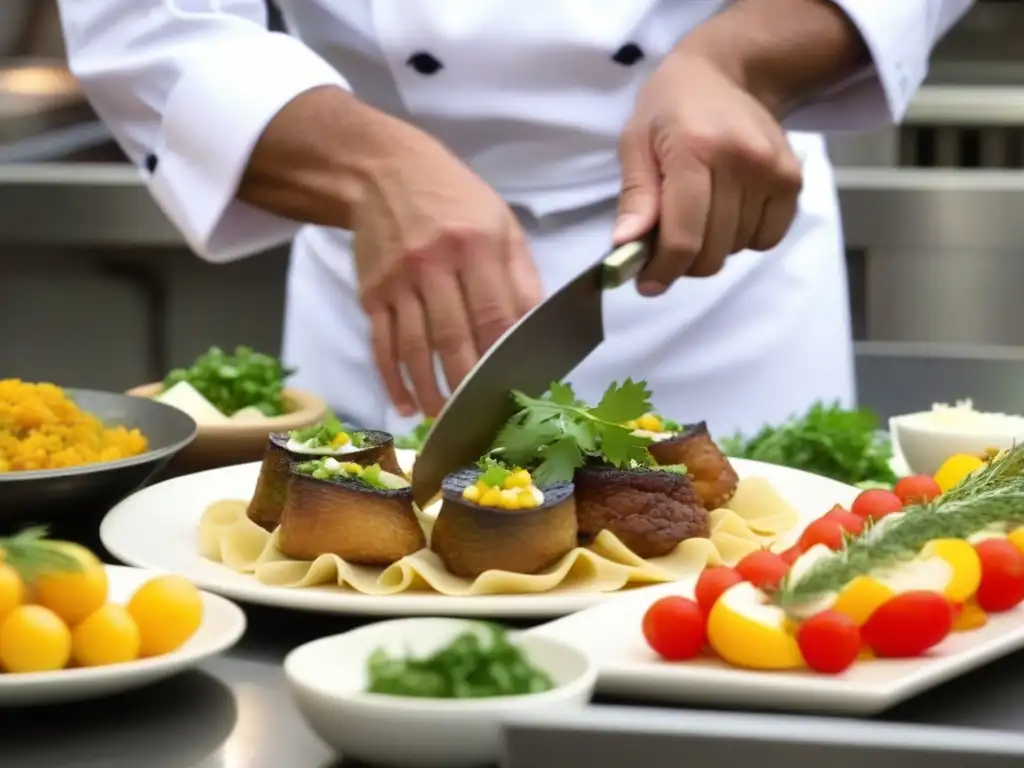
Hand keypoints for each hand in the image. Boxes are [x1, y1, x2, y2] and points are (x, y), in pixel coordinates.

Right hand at [351, 125, 542, 416]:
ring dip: (430, 391)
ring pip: (415, 349)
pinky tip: (404, 403)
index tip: (515, 389)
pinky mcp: (371, 292)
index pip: (494, 315)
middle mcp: (434, 265)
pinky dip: (392, 379)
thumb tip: (536, 329)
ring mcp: (398, 281)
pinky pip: (381, 344)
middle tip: (482, 419)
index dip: (504, 358)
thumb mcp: (500, 223)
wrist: (381, 171)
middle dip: (468, 385)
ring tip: (446, 420)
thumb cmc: (453, 197)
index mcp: (476, 246)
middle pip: (453, 339)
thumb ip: (521, 277)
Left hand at [615, 49, 803, 295]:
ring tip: (697, 216)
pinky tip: (726, 212)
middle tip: (666, 246)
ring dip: (712, 247)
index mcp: (695, 150)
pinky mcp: (792, 179)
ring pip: (737, 248)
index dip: (664, 271)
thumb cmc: (669, 109)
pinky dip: (743, 238)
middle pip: (712, 251)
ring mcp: (773, 171)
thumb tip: (626, 246)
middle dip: (684, 262)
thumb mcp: (635, 143)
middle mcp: (741, 160)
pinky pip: (767, 238)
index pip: (684, 236)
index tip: (648, 284)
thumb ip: (635, 197)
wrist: (721, 74)